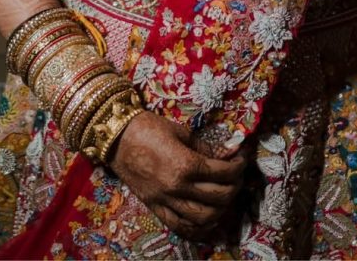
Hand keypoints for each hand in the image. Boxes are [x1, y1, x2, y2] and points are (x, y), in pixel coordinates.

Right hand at [107, 110, 246, 241]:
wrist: (115, 138)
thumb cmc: (148, 128)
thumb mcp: (180, 131)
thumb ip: (205, 146)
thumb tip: (227, 153)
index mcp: (185, 164)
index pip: (221, 173)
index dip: (237, 167)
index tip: (241, 159)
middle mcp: (177, 188)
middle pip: (217, 197)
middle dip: (233, 187)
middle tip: (236, 177)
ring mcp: (165, 201)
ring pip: (203, 218)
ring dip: (220, 209)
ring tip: (224, 196)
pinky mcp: (155, 208)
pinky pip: (181, 226)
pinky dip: (198, 227)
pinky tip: (207, 219)